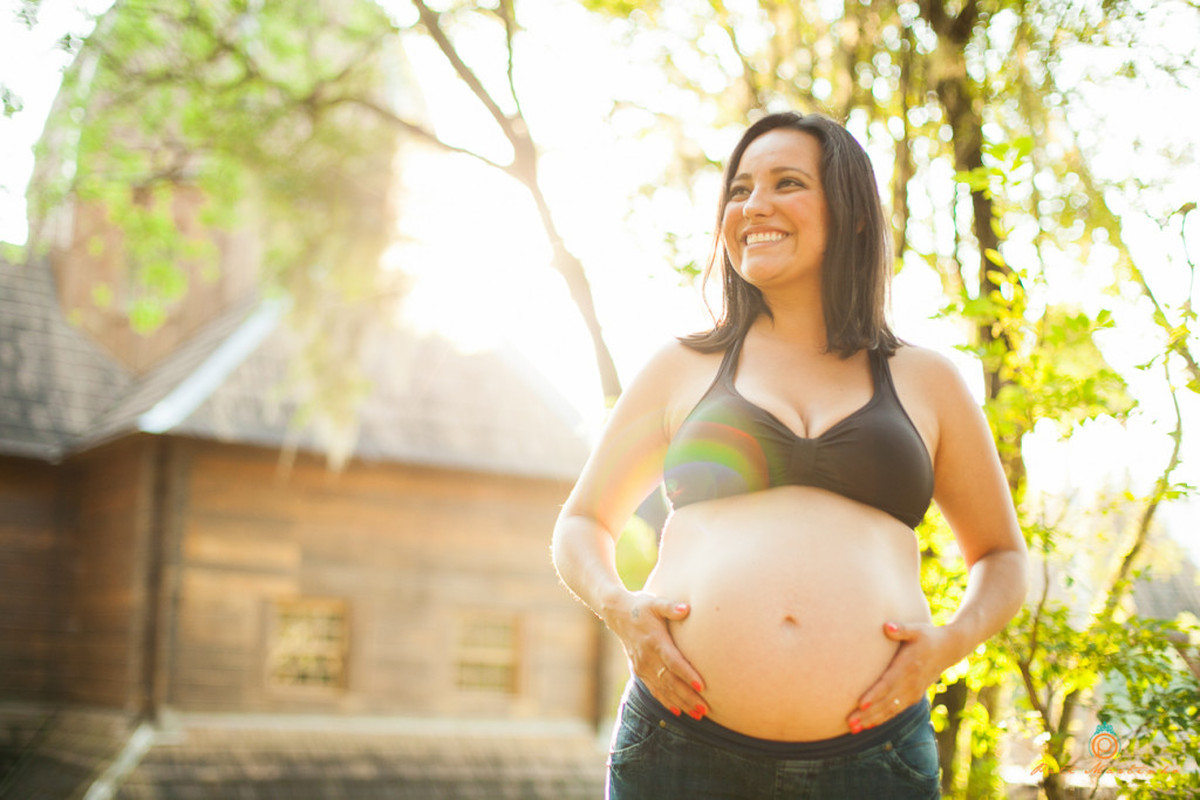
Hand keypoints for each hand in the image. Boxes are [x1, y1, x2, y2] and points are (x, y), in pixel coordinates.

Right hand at [608, 592, 707, 719]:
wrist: (617, 614)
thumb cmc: (641, 606)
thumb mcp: (655, 603)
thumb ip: (670, 607)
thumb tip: (686, 608)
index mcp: (654, 641)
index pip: (673, 661)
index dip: (687, 674)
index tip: (702, 686)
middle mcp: (647, 657)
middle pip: (670, 681)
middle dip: (688, 697)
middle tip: (705, 709)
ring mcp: (642, 666)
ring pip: (663, 689)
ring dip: (681, 703)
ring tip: (698, 714)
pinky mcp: (639, 671)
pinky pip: (654, 690)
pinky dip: (666, 702)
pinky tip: (678, 712)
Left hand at [846, 621, 954, 732]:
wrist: (949, 648)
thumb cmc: (927, 635)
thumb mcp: (916, 629)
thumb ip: (901, 629)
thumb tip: (887, 626)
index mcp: (908, 667)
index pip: (888, 684)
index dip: (875, 695)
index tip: (860, 703)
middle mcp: (911, 684)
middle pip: (886, 702)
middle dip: (868, 713)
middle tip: (849, 722)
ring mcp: (913, 692)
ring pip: (890, 710)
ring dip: (872, 720)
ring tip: (853, 729)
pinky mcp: (913, 697)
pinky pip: (896, 711)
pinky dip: (882, 719)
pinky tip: (868, 725)